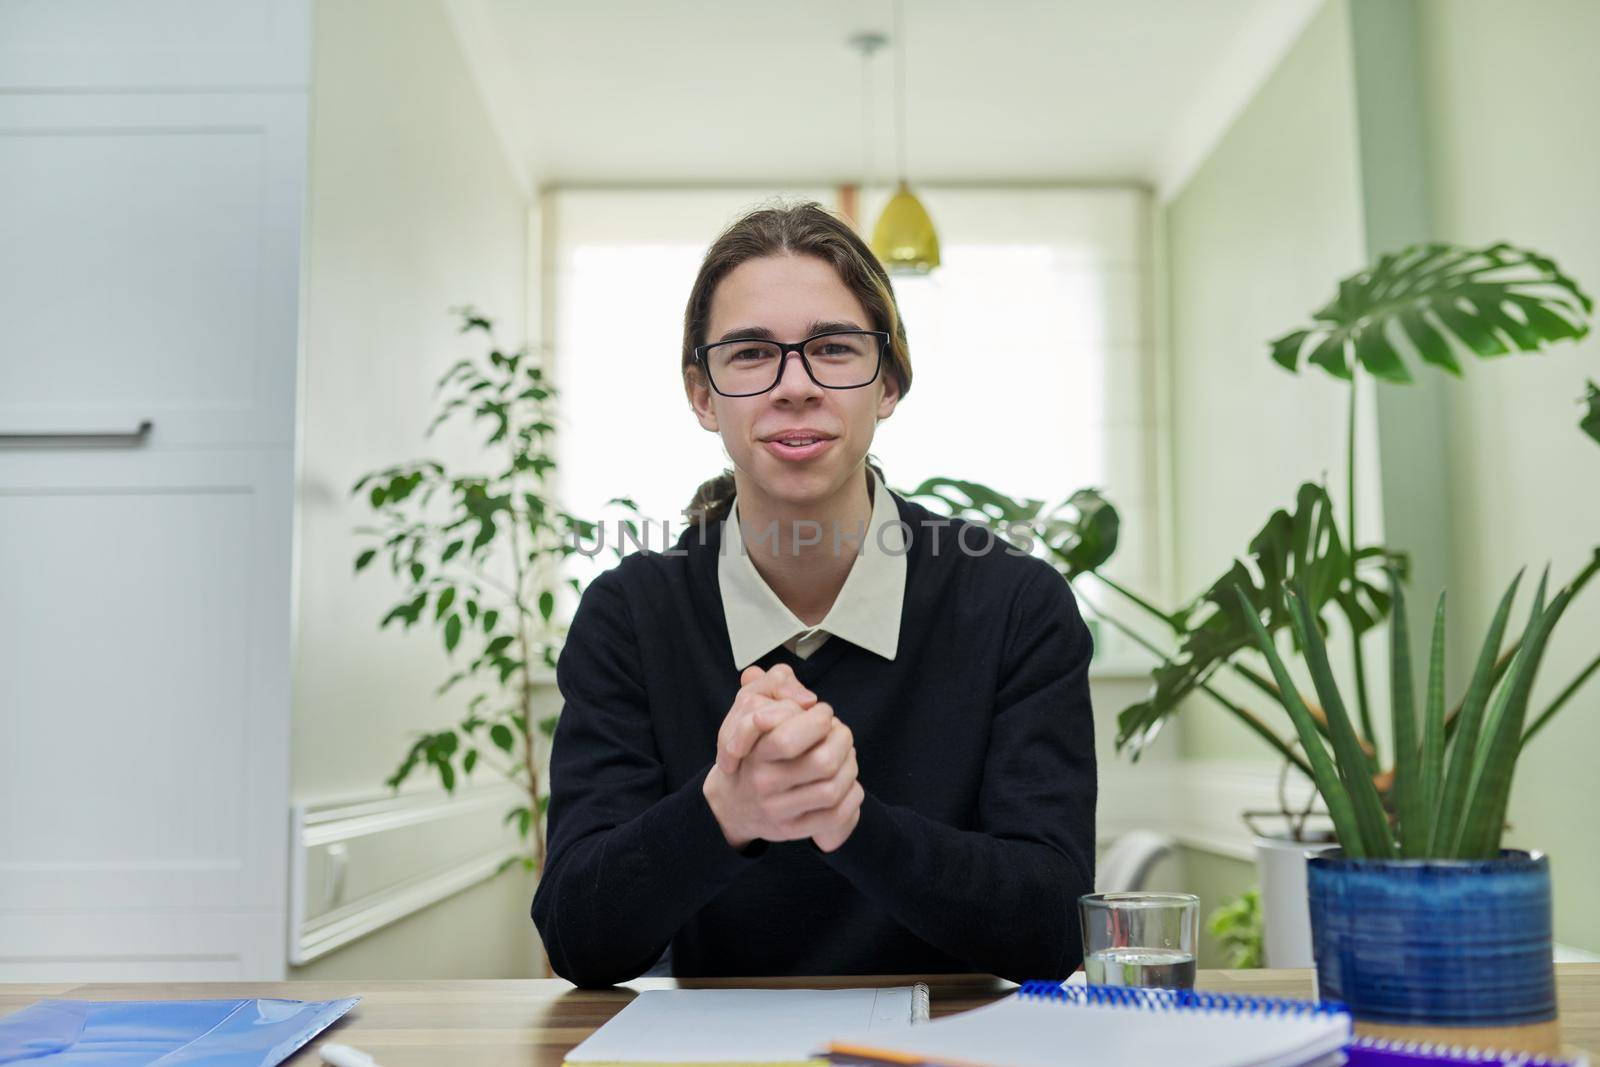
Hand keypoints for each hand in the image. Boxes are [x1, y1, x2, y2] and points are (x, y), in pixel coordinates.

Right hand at [704, 665, 863, 851]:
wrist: (732, 804)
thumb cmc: (750, 750)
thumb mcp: (749, 706)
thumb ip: (774, 686)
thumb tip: (806, 699)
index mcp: (753, 753)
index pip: (787, 737)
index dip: (817, 719)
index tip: (822, 711)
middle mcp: (763, 784)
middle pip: (822, 762)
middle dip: (842, 740)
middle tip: (840, 731)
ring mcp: (779, 811)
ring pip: (832, 789)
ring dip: (850, 766)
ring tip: (846, 754)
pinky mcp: (794, 831)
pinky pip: (835, 817)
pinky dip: (851, 796)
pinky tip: (848, 782)